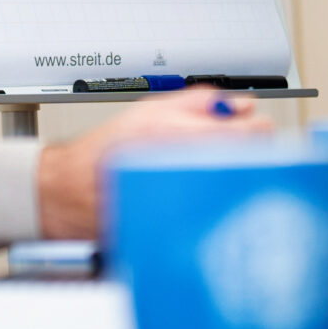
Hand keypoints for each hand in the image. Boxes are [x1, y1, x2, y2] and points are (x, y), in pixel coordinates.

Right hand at [33, 88, 273, 239]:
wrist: (71, 191)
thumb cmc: (106, 152)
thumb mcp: (152, 109)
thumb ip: (202, 102)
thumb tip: (243, 105)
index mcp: (187, 138)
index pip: (255, 133)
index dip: (254, 129)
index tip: (248, 130)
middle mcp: (193, 171)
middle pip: (255, 162)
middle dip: (248, 153)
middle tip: (227, 151)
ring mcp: (193, 202)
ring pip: (242, 186)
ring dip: (234, 177)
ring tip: (207, 174)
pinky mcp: (187, 226)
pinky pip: (220, 211)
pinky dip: (216, 200)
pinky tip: (195, 196)